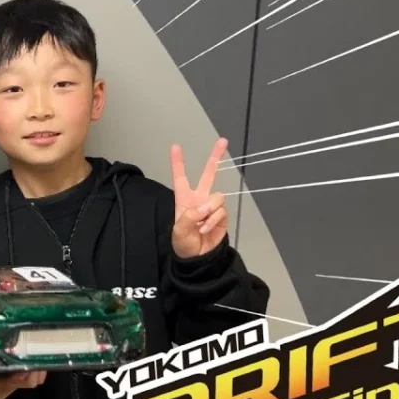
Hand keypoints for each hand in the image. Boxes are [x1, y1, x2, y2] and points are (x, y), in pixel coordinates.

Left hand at [170, 138, 229, 258]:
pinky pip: (221, 211)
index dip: (178, 163)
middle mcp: (199, 198)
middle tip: (223, 141)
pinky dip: (213, 221)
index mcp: (184, 199)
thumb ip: (189, 216)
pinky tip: (206, 229)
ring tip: (200, 224)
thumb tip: (204, 207)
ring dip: (209, 211)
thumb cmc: (183, 244)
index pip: (180, 177)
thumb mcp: (179, 230)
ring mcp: (211, 206)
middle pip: (208, 174)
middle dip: (215, 157)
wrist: (198, 258)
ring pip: (217, 197)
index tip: (175, 146)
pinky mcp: (222, 215)